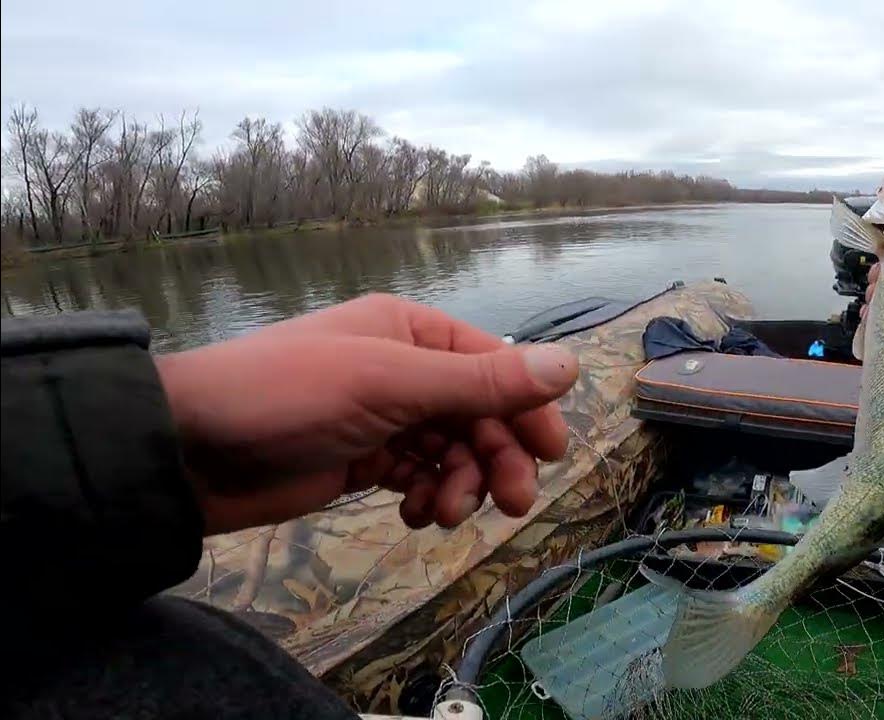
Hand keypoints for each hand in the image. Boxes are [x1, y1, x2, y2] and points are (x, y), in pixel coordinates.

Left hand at [155, 294, 579, 535]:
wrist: (189, 451)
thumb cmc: (290, 397)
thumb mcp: (389, 383)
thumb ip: (480, 381)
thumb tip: (569, 366)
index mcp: (412, 331)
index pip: (495, 365)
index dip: (527, 409)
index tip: (551, 455)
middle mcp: (404, 368)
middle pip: (479, 414)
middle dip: (496, 458)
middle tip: (512, 505)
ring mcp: (382, 416)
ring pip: (452, 450)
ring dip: (460, 484)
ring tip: (441, 514)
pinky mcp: (361, 459)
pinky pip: (417, 476)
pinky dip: (424, 496)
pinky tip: (411, 513)